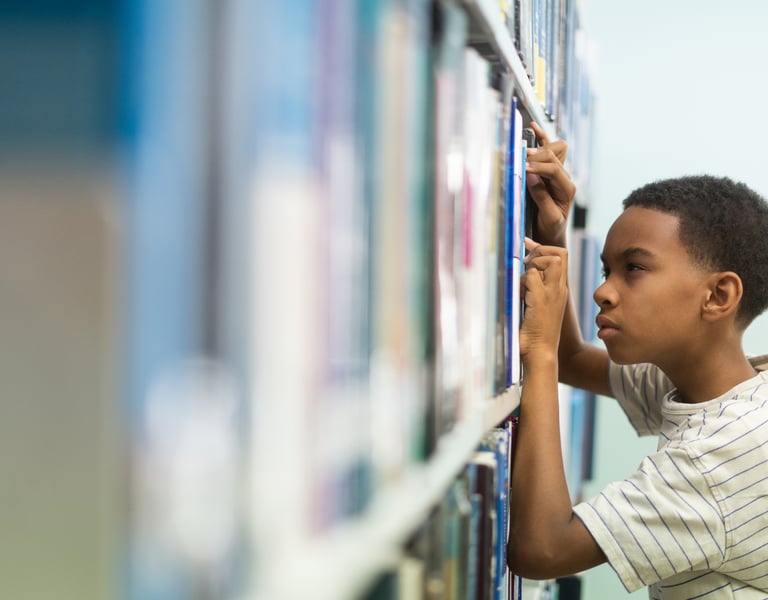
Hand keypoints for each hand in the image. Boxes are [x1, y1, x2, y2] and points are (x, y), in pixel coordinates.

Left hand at [520, 238, 567, 359]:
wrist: (540, 352)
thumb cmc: (535, 332)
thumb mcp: (536, 304)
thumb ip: (534, 287)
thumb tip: (524, 271)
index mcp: (559, 290)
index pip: (560, 256)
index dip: (544, 248)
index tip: (528, 249)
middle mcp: (559, 289)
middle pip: (560, 253)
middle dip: (540, 250)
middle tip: (525, 262)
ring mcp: (553, 294)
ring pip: (551, 260)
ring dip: (532, 265)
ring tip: (524, 285)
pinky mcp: (542, 300)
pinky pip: (532, 276)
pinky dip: (522, 280)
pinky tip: (520, 296)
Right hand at [526, 122, 575, 246]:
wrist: (551, 232)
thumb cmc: (551, 227)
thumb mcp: (549, 217)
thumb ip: (542, 197)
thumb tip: (532, 176)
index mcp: (567, 188)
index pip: (554, 169)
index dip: (538, 167)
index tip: (523, 169)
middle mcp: (564, 177)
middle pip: (553, 155)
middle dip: (536, 158)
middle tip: (520, 162)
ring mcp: (557, 172)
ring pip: (553, 149)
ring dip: (538, 149)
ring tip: (522, 153)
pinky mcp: (548, 171)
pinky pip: (549, 148)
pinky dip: (541, 137)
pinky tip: (533, 127)